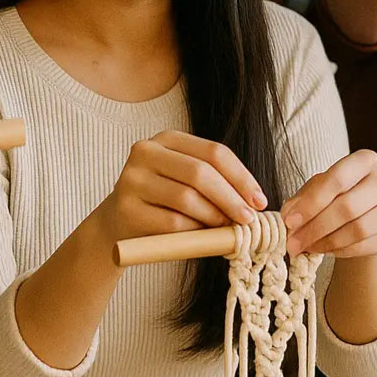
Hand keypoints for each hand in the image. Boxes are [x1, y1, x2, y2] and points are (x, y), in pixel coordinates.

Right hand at [97, 130, 267, 247]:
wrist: (117, 225)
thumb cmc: (162, 203)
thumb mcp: (186, 182)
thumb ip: (215, 184)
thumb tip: (255, 203)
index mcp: (167, 139)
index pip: (214, 152)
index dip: (241, 177)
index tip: (259, 201)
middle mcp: (146, 151)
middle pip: (200, 173)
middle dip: (231, 198)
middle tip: (248, 220)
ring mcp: (132, 179)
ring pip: (187, 198)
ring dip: (214, 217)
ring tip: (226, 230)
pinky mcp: (126, 208)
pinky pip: (171, 222)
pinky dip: (193, 232)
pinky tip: (200, 237)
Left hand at [280, 150, 376, 257]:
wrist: (367, 212)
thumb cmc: (339, 193)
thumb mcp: (319, 187)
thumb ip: (302, 199)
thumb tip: (288, 217)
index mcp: (366, 160)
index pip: (337, 180)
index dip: (311, 203)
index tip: (289, 221)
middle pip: (349, 207)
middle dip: (315, 228)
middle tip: (293, 242)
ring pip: (359, 230)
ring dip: (327, 242)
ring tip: (306, 247)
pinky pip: (366, 246)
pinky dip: (341, 251)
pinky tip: (324, 250)